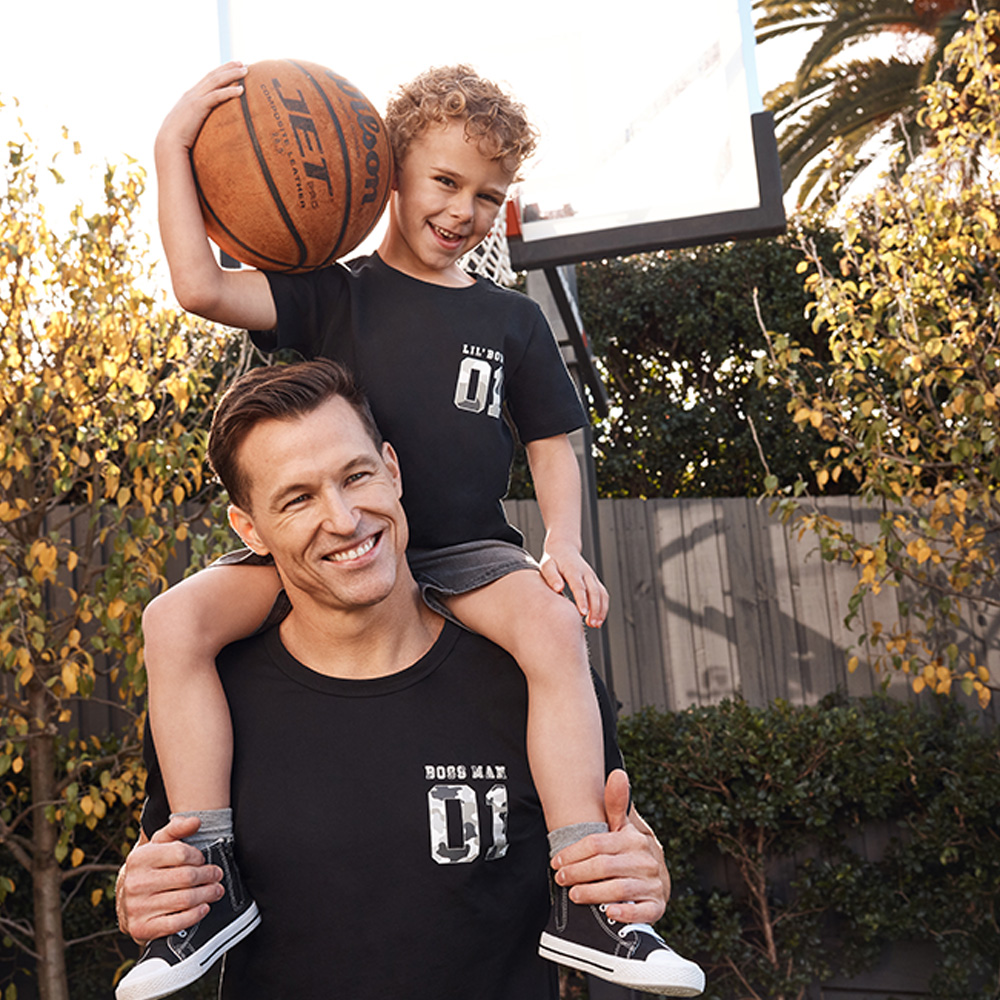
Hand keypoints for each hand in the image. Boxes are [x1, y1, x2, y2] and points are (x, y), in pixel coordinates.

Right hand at [116, 816, 222, 944]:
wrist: (127, 899)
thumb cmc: (150, 867)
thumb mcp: (159, 844)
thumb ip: (177, 828)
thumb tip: (196, 821)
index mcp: (140, 858)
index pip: (181, 853)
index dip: (198, 856)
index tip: (203, 860)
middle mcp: (136, 883)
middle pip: (186, 877)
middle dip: (208, 875)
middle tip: (217, 875)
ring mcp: (137, 907)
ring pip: (185, 900)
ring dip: (207, 894)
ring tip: (216, 890)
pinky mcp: (142, 928)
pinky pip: (176, 923)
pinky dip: (194, 915)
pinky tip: (204, 907)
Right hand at [156, 62, 247, 155]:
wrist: (168, 144)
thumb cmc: (179, 140)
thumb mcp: (189, 126)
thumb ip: (198, 122)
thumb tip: (209, 128)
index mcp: (190, 97)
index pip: (207, 79)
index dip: (220, 71)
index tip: (233, 67)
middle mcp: (192, 94)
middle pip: (213, 75)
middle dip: (228, 68)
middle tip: (243, 63)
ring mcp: (194, 99)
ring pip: (215, 81)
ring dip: (231, 74)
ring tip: (245, 70)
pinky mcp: (198, 107)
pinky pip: (216, 96)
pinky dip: (229, 92)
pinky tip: (241, 90)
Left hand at [538, 541, 608, 627]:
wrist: (564, 548)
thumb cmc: (553, 560)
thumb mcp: (547, 566)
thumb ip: (551, 577)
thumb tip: (558, 588)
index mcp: (573, 570)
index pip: (579, 586)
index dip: (582, 599)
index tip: (583, 612)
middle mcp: (586, 573)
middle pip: (594, 591)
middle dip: (595, 608)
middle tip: (591, 624)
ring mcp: (592, 577)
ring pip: (602, 594)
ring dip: (601, 610)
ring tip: (595, 625)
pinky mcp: (595, 581)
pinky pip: (603, 595)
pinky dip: (603, 608)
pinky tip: (598, 620)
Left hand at [550, 769, 668, 924]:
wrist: (655, 880)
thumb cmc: (629, 852)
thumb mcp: (623, 828)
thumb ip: (616, 804)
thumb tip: (617, 773)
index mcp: (634, 839)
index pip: (597, 843)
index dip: (574, 852)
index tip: (556, 860)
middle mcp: (645, 860)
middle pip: (604, 866)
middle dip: (577, 873)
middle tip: (560, 878)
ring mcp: (653, 884)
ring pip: (618, 889)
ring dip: (593, 893)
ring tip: (574, 895)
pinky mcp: (657, 906)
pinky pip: (641, 911)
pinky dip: (625, 913)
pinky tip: (609, 913)